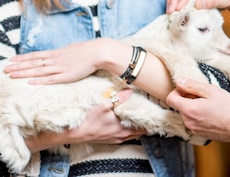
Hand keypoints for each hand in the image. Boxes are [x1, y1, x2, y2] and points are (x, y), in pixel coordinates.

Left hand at [4, 40, 107, 84]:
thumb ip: (60, 54)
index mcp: (55, 53)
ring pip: (38, 71)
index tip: (10, 60)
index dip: (22, 58)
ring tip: (12, 76)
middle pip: (33, 63)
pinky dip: (39, 81)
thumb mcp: (70, 49)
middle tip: (4, 69)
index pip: (34, 56)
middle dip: (18, 67)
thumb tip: (54, 55)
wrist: (97, 52)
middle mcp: (54, 60)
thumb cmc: (85, 50)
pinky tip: (29, 83)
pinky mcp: (66, 76)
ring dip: (24, 73)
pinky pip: (50, 79)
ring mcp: (60, 68)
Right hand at [25, 88, 144, 150]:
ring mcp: (116, 138)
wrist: (72, 133)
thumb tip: (130, 90)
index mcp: (123, 129)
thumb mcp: (103, 105)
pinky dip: (129, 127)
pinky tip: (126, 120)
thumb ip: (118, 98)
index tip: (157, 111)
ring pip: (133, 132)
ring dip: (137, 125)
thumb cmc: (87, 120)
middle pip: (140, 130)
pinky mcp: (110, 139)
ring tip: (141, 114)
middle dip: (145, 121)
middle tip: (151, 110)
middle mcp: (122, 136)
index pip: (144, 126)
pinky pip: (125, 134)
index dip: (151, 119)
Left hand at [166, 77, 229, 143]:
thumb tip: (179, 81)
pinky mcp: (199, 134)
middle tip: (203, 95)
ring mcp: (193, 129)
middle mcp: (188, 122)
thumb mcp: (210, 90)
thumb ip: (192, 85)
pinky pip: (193, 121)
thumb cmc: (227, 108)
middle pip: (178, 106)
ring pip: (186, 114)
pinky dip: (197, 115)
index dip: (177, 90)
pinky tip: (211, 112)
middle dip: (187, 98)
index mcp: (189, 109)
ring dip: (193, 107)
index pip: (170, 98)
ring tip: (209, 104)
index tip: (188, 88)